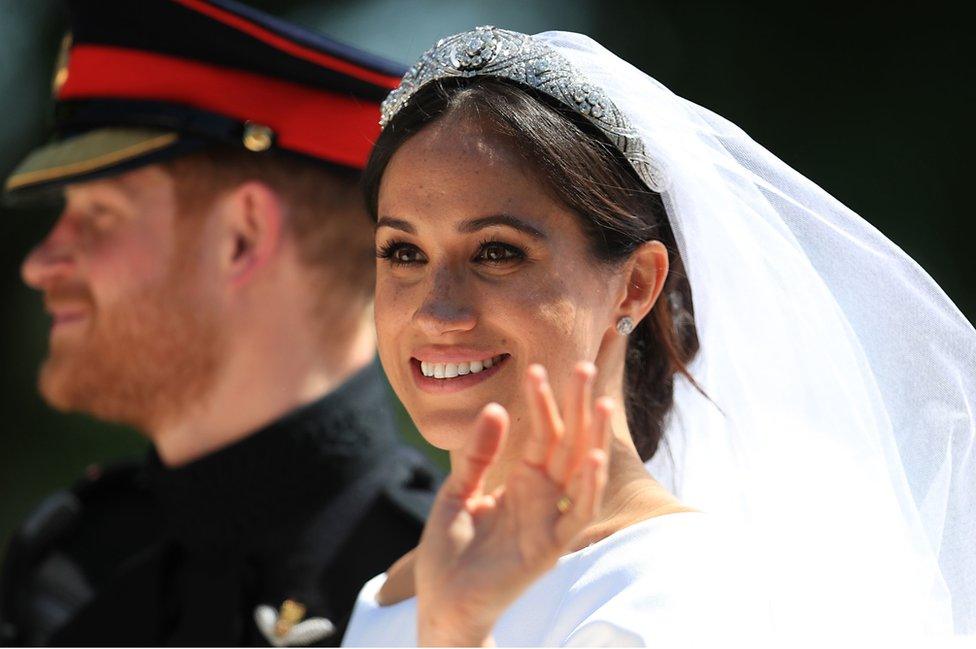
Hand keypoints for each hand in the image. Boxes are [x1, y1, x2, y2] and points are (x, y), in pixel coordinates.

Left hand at [415, 362, 613, 645]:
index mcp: (522, 483)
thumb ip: (478, 454)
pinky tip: (591, 457)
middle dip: (575, 406)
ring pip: (580, 473)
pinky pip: (574, 514)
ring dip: (591, 438)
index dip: (542, 402)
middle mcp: (541, 498)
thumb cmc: (451, 553)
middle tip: (582, 365)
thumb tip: (495, 407)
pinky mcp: (548, 548)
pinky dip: (586, 487)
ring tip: (598, 401)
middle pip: (567, 444)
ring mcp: (548, 521)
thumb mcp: (456, 491)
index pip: (541, 434)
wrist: (441, 604)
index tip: (537, 368)